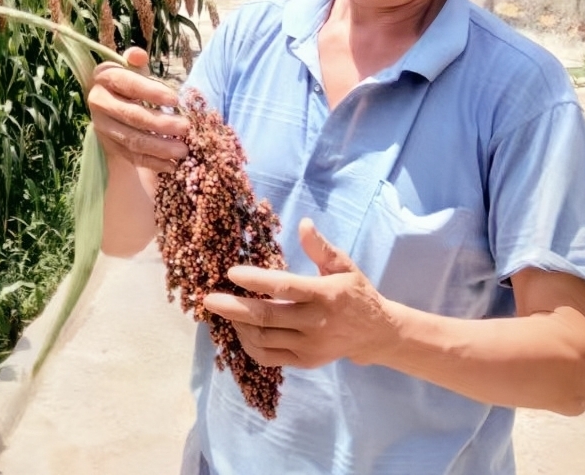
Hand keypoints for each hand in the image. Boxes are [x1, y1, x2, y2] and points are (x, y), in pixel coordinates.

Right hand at [88, 47, 188, 172]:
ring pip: (132, 140)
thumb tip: (138, 55)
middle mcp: (98, 102)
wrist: (113, 105)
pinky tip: (171, 165)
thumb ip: (137, 62)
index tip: (175, 100)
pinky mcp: (109, 146)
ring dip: (159, 147)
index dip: (151, 92)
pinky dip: (152, 163)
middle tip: (186, 128)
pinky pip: (131, 157)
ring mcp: (102, 127)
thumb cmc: (131, 83)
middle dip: (161, 124)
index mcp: (104, 77)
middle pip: (132, 115)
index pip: (127, 83)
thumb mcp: (134, 69)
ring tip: (183, 150)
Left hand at [202, 218, 397, 368]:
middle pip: (267, 317)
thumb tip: (303, 224)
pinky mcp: (305, 361)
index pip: (285, 287)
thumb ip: (321, 248)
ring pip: (264, 339)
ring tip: (224, 309)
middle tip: (209, 300)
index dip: (256, 281)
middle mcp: (316, 323)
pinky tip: (241, 329)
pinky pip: (269, 356)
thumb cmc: (355, 293)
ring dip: (239, 325)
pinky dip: (249, 345)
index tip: (231, 273)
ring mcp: (309, 346)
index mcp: (325, 295)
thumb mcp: (344, 266)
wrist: (375, 334)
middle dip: (233, 308)